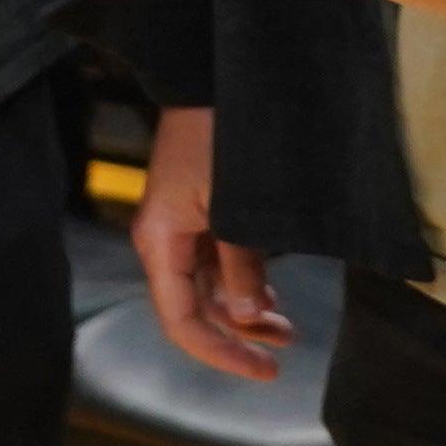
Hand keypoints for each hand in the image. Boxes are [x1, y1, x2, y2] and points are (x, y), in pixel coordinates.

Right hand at [131, 106, 294, 379]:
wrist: (211, 76)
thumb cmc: (218, 133)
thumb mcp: (234, 204)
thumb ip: (240, 263)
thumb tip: (244, 316)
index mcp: (160, 241)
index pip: (181, 320)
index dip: (220, 352)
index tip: (262, 369)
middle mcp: (165, 240)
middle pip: (196, 308)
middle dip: (238, 333)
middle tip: (283, 350)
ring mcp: (182, 225)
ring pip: (210, 287)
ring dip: (244, 309)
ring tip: (285, 327)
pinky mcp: (200, 210)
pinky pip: (217, 261)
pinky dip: (243, 281)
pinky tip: (268, 294)